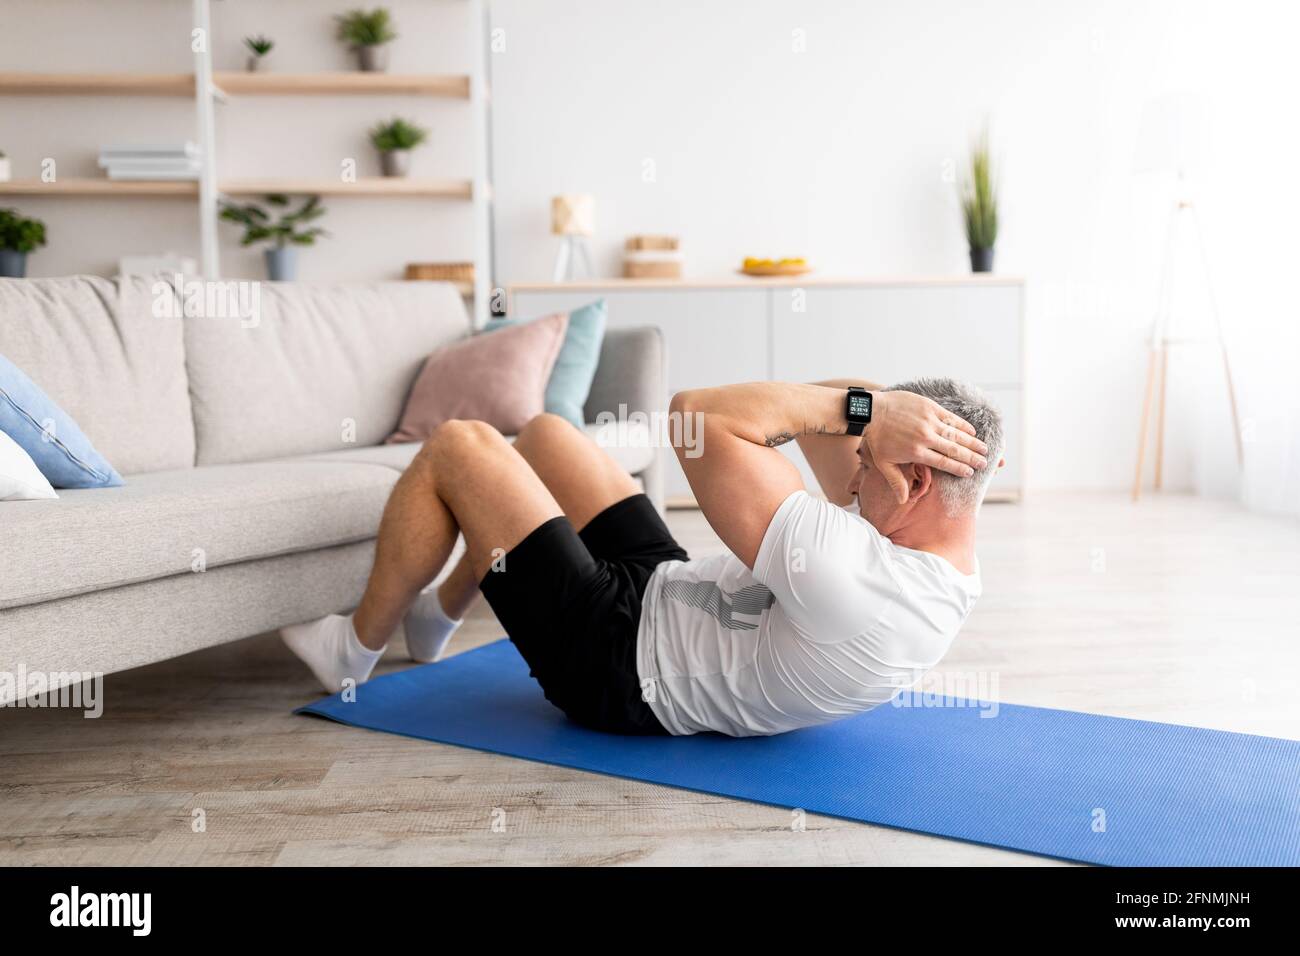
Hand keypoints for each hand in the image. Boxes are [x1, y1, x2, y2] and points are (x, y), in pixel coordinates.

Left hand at [862, 391, 988, 503]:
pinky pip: (950, 418)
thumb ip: (896, 482)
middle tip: (984, 463)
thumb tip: (903, 501)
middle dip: (971, 458)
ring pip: (956, 434)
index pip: (943, 463)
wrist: (872, 411)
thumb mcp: (883, 463)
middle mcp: (925, 437)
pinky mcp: (929, 407)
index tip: (970, 473)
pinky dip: (963, 425)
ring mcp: (928, 421)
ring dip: (972, 442)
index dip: (959, 468)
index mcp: (916, 452)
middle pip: (954, 450)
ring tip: (984, 449)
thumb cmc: (877, 439)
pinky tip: (972, 431)